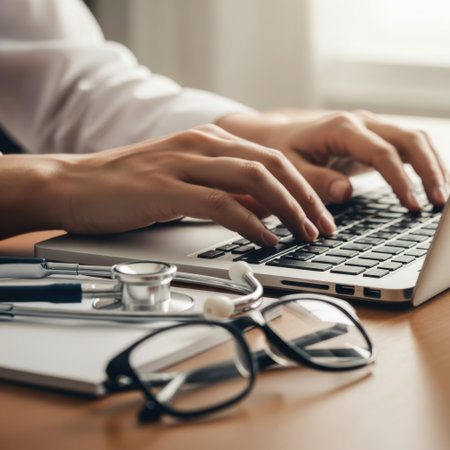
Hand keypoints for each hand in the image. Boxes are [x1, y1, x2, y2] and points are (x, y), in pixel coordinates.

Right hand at [2, 125, 336, 242]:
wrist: (72, 183)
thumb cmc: (127, 188)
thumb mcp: (185, 183)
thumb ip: (224, 191)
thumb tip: (263, 211)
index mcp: (209, 140)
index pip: (272, 158)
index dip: (303, 186)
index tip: (319, 214)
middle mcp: (201, 145)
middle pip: (273, 166)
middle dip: (306, 199)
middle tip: (324, 228)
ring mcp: (183, 163)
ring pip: (254, 181)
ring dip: (287, 211)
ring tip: (304, 236)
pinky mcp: (166, 188)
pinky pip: (222, 205)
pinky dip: (251, 224)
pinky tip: (267, 240)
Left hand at [216, 110, 449, 208]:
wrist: (282, 135)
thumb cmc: (284, 151)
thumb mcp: (290, 168)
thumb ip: (315, 180)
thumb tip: (345, 192)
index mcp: (341, 129)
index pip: (381, 153)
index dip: (400, 179)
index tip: (412, 205)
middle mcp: (361, 123)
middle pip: (408, 139)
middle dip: (429, 170)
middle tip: (438, 202)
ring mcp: (371, 128)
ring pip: (414, 139)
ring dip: (433, 165)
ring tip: (442, 197)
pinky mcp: (375, 137)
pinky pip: (407, 145)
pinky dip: (424, 162)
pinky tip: (432, 182)